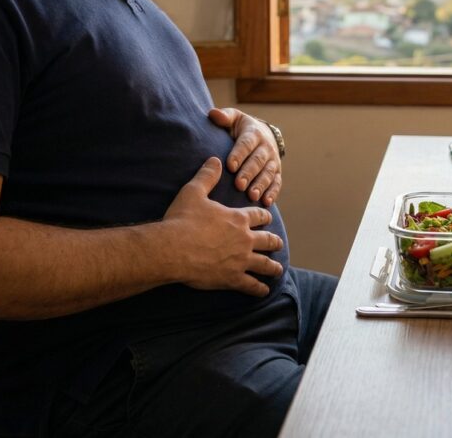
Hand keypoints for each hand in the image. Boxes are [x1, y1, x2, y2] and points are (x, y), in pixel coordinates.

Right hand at [163, 157, 283, 296]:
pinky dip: (259, 288)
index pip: (259, 215)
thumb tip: (214, 159)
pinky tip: (264, 291)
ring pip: (265, 264)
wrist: (173, 248)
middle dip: (274, 241)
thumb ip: (207, 176)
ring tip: (278, 269)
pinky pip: (251, 285)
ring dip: (273, 267)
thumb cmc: (182, 219)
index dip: (264, 216)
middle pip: (267, 240)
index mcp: (238, 218)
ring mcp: (241, 260)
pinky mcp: (233, 278)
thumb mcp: (193, 192)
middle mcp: (245, 239)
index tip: (268, 218)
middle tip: (278, 243)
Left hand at [208, 108, 281, 205]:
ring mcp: (273, 161)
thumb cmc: (241, 128)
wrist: (262, 134)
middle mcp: (266, 147)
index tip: (230, 166)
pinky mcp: (277, 173)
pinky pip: (276, 183)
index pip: (246, 144)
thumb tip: (213, 113)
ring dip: (261, 185)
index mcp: (254, 133)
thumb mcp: (234, 118)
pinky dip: (272, 193)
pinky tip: (266, 202)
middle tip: (239, 185)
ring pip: (268, 174)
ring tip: (252, 196)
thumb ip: (224, 116)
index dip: (239, 154)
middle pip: (258, 161)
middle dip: (249, 173)